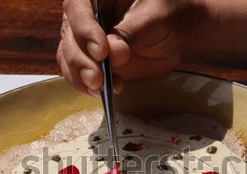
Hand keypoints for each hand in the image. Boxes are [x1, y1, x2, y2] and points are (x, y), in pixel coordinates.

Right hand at [57, 0, 202, 94]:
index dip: (84, 31)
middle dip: (80, 61)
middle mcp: (85, 15)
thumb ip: (131, 34)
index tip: (101, 52)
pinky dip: (88, 87)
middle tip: (97, 78)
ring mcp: (85, 40)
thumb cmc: (167, 15)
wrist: (177, 34)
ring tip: (101, 88)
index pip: (77, 8)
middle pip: (69, 37)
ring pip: (69, 58)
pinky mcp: (91, 62)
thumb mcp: (153, 18)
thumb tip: (113, 54)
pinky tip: (105, 92)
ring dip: (81, 77)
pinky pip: (78, 75)